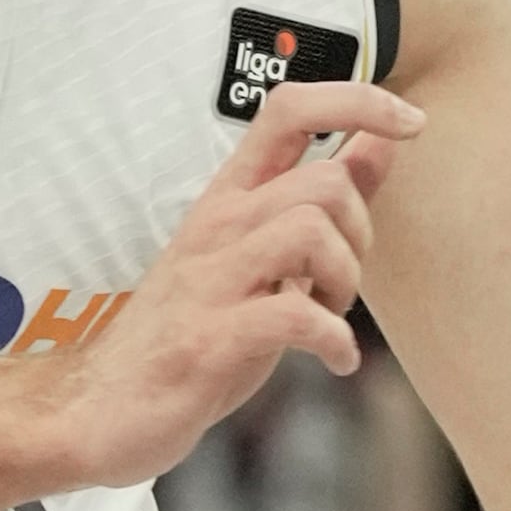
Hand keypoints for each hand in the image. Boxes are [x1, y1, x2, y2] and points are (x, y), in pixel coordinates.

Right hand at [36, 96, 415, 488]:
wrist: (99, 409)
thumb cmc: (190, 332)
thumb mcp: (261, 256)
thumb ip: (320, 199)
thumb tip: (383, 139)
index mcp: (228, 198)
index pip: (289, 109)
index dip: (358, 101)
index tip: (411, 124)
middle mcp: (217, 226)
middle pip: (325, 181)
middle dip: (361, 234)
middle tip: (339, 285)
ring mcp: (210, 281)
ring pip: (311, 233)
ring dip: (345, 283)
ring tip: (328, 320)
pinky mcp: (208, 339)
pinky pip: (293, 317)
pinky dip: (332, 341)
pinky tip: (333, 362)